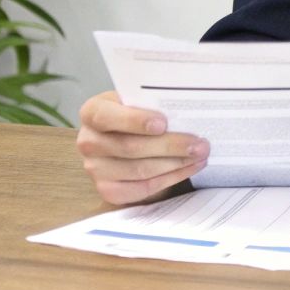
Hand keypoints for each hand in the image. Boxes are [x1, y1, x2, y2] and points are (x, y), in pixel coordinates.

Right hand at [75, 90, 209, 205]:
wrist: (128, 135)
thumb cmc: (138, 112)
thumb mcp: (139, 100)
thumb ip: (153, 102)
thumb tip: (187, 109)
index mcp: (92, 112)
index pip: (106, 116)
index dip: (134, 121)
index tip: (163, 123)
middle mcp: (88, 141)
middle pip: (130, 147)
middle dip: (170, 146)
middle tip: (200, 144)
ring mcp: (95, 168)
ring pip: (139, 170)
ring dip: (175, 163)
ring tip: (201, 155)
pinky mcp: (108, 189)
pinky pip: (142, 188)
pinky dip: (170, 178)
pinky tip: (190, 167)